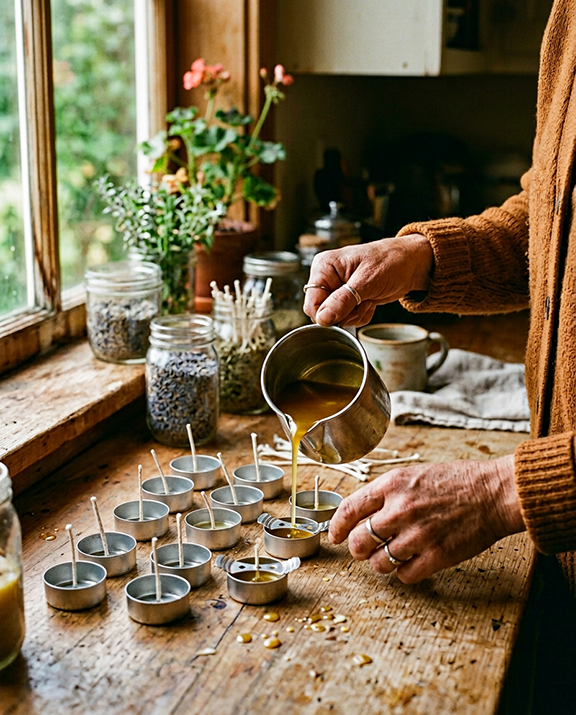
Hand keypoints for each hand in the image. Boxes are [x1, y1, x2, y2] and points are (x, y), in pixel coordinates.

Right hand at [303, 233, 432, 326]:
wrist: (410, 264)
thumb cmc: (390, 261)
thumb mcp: (366, 281)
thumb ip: (342, 300)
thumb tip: (322, 318)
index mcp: (324, 267)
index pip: (312, 302)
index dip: (326, 314)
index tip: (345, 312)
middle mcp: (327, 278)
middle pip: (323, 313)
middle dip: (345, 313)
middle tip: (363, 300)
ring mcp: (337, 290)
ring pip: (336, 318)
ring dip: (356, 314)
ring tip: (369, 298)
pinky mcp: (348, 299)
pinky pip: (348, 319)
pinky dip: (361, 315)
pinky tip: (370, 301)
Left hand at [329, 454, 524, 582]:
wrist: (493, 492)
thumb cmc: (455, 481)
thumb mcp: (413, 476)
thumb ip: (386, 494)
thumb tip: (361, 514)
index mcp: (392, 485)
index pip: (349, 510)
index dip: (337, 527)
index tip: (336, 536)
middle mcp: (400, 509)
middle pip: (359, 541)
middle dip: (358, 549)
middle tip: (365, 549)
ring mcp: (418, 534)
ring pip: (379, 563)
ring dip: (381, 563)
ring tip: (391, 555)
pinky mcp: (437, 555)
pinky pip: (405, 575)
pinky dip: (404, 573)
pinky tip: (412, 563)